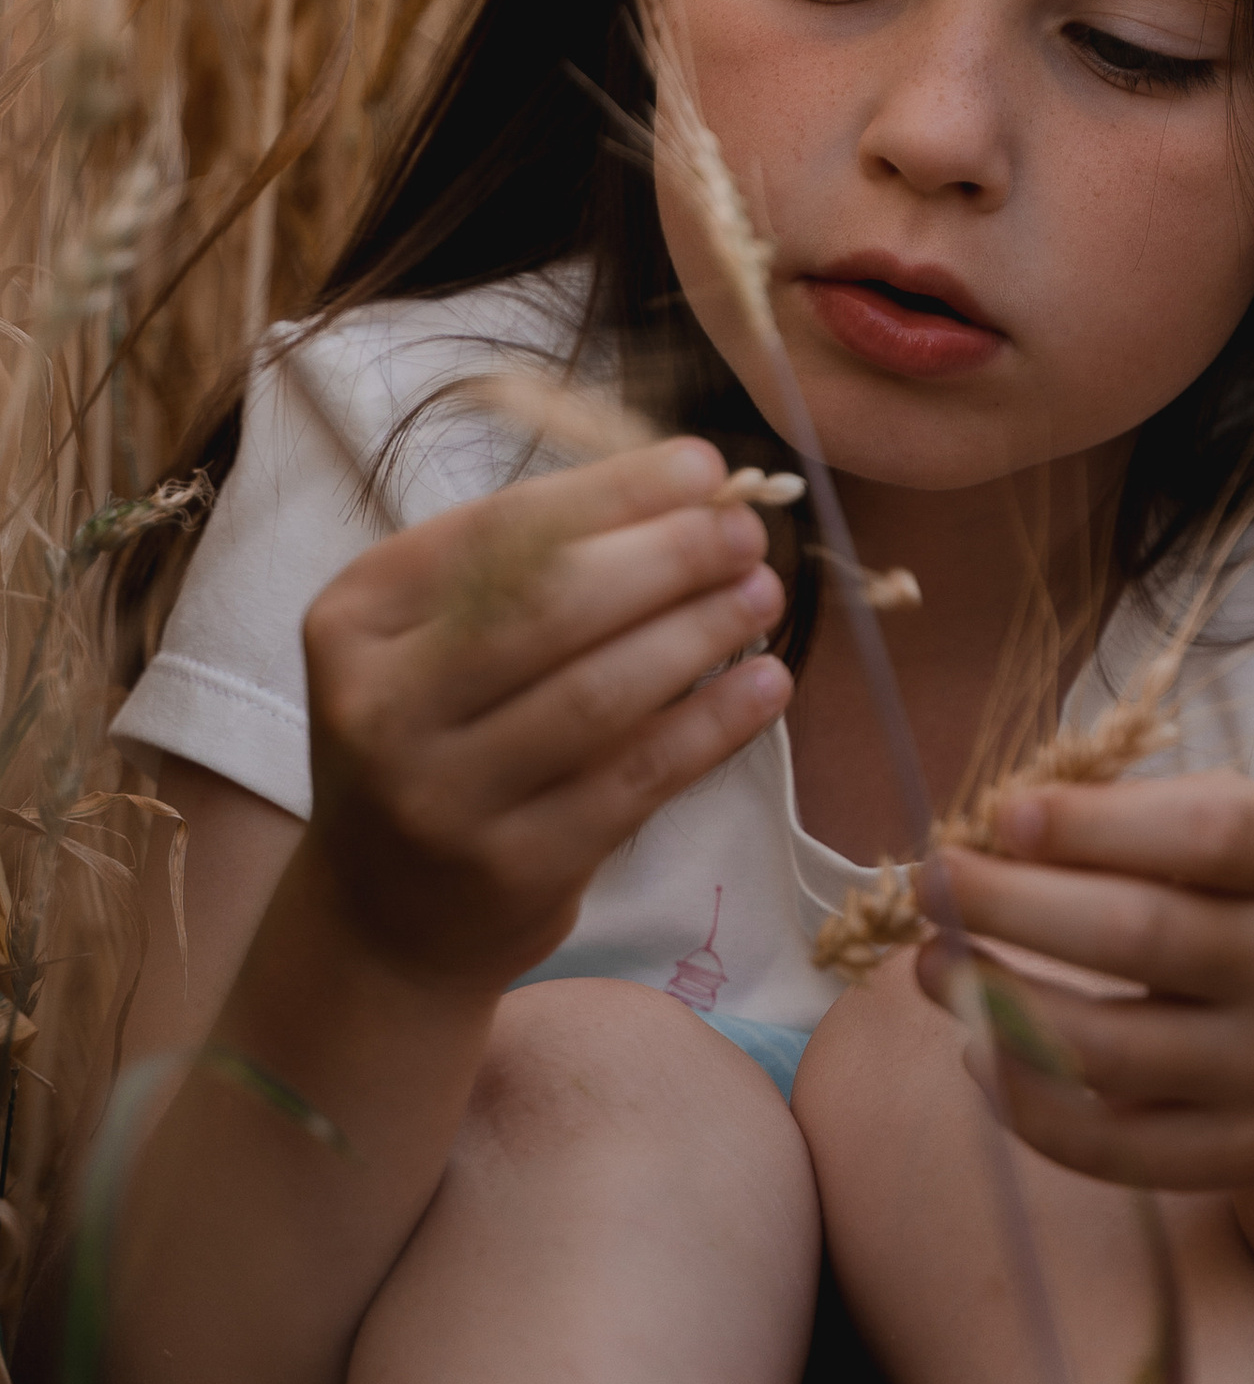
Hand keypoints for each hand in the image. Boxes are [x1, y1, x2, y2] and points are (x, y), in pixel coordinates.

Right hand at [302, 439, 788, 989]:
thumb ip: (528, 569)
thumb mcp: (433, 644)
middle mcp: (381, 705)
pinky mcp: (513, 866)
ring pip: (598, 692)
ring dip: (698, 631)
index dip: (611, 493)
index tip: (702, 466)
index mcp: (356, 619)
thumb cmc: (435, 741)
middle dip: (666, 555)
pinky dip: (711, 723)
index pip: (498, 531)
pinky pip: (635, 777)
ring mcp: (442, 795)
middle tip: (745, 529)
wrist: (381, 917)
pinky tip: (767, 683)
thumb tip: (684, 493)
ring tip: (762, 591)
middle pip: (548, 605)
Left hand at [913, 771, 1253, 1198]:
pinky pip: (1108, 1145)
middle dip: (1012, 906)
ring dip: (995, 1004)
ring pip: (1106, 1049)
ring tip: (930, 966)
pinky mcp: (1234, 1151)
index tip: (1006, 814)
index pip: (1208, 834)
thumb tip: (1003, 824)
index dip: (1098, 824)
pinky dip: (1026, 1102)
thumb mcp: (1247, 844)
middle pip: (1138, 935)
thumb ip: (1144, 820)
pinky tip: (979, 1052)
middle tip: (932, 882)